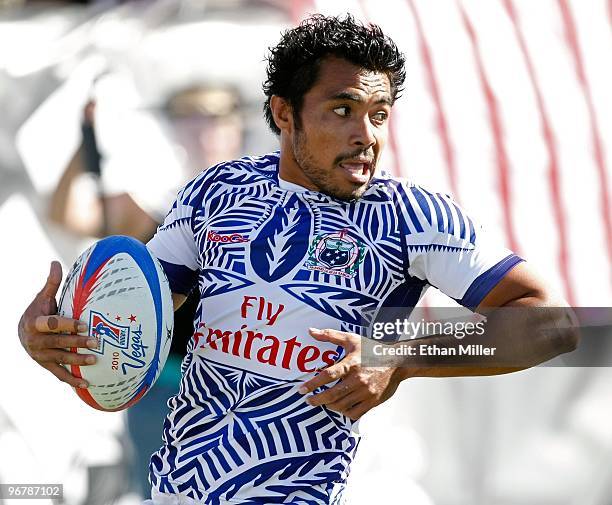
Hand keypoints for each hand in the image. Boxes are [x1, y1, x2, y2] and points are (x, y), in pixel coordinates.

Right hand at [18, 261, 98, 388]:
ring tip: (95, 361)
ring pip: (60, 359)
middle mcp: (35, 341)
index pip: (51, 325)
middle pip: (58, 343)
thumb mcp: (42, 298)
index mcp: (34, 323)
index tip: (83, 324)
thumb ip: (51, 284)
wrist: (22, 333)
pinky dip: (72, 380)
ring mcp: (40, 355)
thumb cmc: (39, 312)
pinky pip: (59, 374)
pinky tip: (87, 385)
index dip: (67, 324)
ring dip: (77, 362)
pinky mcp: (45, 365)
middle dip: (76, 343)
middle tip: (96, 341)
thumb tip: (55, 262)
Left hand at [298, 328, 402, 419]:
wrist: (397, 361)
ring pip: (342, 405)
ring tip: (324, 402)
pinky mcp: (373, 401)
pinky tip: (340, 407)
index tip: (302, 390)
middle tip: (309, 400)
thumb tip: (311, 331)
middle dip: (317, 400)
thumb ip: (330, 335)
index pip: (328, 375)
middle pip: (332, 394)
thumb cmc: (371, 349)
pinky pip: (354, 413)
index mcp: (351, 363)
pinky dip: (344, 412)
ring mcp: (366, 392)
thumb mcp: (351, 339)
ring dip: (329, 406)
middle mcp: (358, 379)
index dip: (313, 384)